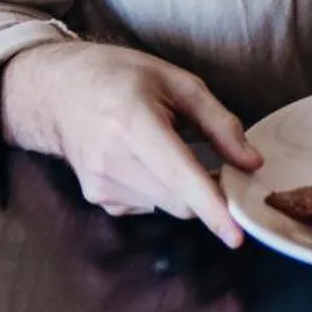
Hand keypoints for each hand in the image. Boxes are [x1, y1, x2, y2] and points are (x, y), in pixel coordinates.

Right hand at [0, 41, 262, 246]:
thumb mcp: (179, 83)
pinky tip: (147, 161)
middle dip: (207, 191)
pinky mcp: (98, 198)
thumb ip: (220, 124)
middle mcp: (112, 160)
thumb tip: (252, 162)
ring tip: (173, 150)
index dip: (212, 208)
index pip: (181, 177)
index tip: (236, 235)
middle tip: (215, 161)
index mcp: (135, 123)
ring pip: (166, 206)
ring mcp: (101, 184)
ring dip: (183, 190)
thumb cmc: (123, 77)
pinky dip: (161, 190)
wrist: (59, 90)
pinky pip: (148, 206)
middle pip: (180, 200)